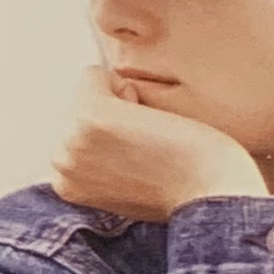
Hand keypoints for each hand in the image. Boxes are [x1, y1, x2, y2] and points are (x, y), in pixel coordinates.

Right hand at [50, 70, 269, 224]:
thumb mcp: (125, 187)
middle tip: (146, 150)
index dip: (106, 138)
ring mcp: (73, 140)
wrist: (211, 197)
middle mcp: (62, 164)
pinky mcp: (91, 116)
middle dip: (111, 118)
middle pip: (76, 111)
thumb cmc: (183, 191)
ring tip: (149, 139)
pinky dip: (125, 87)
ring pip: (87, 92)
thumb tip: (100, 134)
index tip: (135, 160)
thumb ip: (99, 165)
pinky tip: (150, 120)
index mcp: (66, 184)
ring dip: (121, 104)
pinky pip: (94, 75)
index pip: (72, 134)